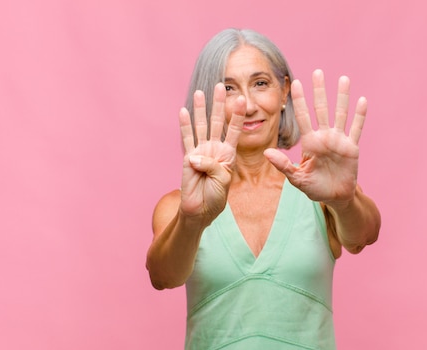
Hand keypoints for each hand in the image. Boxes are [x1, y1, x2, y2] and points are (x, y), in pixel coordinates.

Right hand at [179, 83, 245, 218]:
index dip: (237, 115)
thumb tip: (194, 156)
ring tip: (200, 92)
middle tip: (221, 85)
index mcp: (228, 154)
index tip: (242, 99)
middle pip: (217, 121)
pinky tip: (183, 111)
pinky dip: (184, 125)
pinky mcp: (188, 157)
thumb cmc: (216, 197)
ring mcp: (201, 151)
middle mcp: (215, 149)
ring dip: (200, 109)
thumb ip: (213, 166)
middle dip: (219, 103)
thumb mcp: (224, 180)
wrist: (201, 209)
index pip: (234, 130)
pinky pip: (186, 138)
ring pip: (201, 125)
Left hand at [264, 69, 366, 206]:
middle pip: (321, 109)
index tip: (294, 83)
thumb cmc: (314, 187)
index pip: (302, 117)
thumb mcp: (297, 178)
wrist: (335, 197)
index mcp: (309, 142)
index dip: (299, 100)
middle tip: (317, 72)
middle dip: (319, 91)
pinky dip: (359, 115)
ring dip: (342, 97)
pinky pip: (356, 129)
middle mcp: (324, 137)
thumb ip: (283, 165)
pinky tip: (361, 100)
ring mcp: (339, 140)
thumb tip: (267, 152)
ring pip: (340, 114)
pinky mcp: (351, 147)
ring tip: (342, 79)